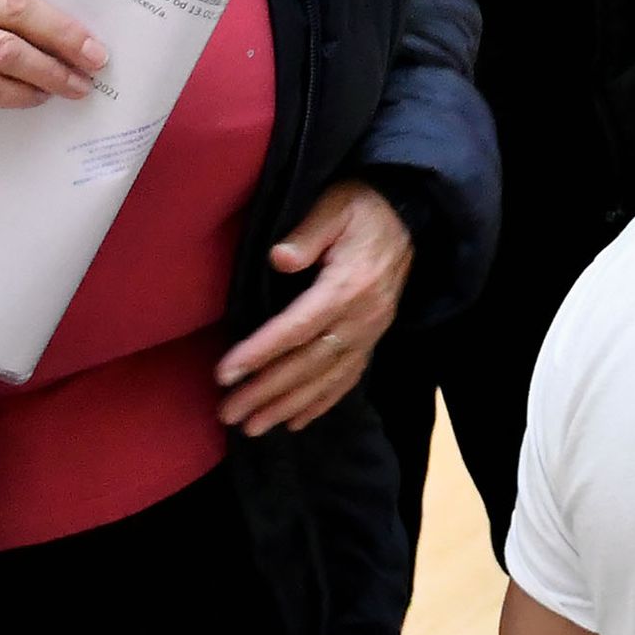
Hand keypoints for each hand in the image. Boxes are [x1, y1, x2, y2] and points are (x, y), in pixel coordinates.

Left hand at [215, 180, 410, 432]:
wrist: (409, 214)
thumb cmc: (362, 207)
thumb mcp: (334, 206)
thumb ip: (308, 232)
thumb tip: (278, 258)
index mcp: (348, 286)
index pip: (298, 327)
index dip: (260, 352)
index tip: (225, 374)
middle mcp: (362, 318)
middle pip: (308, 363)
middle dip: (266, 391)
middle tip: (228, 412)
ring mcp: (371, 333)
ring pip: (326, 379)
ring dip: (288, 406)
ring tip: (252, 428)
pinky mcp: (374, 338)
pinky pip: (347, 378)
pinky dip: (321, 403)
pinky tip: (295, 422)